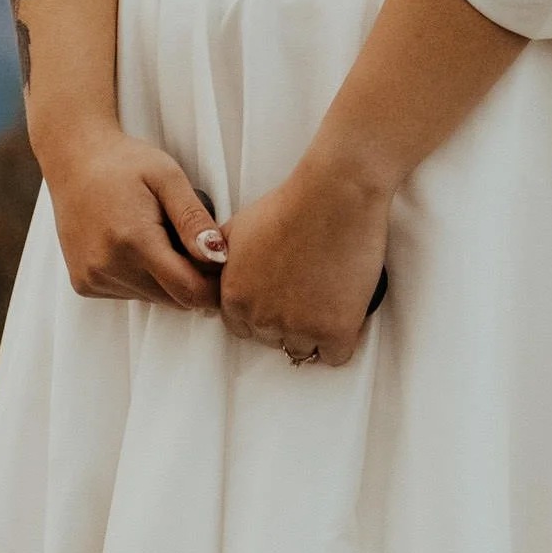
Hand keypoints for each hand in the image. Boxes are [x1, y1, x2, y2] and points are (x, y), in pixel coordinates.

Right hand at [38, 125, 226, 310]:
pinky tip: (134, 245)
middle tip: (189, 241)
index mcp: (134, 240)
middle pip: (173, 300)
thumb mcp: (168, 177)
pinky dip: (141, 278)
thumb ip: (193, 219)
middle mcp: (108, 266)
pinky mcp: (83, 283)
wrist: (74, 159)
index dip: (213, 286)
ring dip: (165, 279)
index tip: (221, 265)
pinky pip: (129, 295)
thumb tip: (218, 257)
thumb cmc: (125, 163)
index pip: (189, 292)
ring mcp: (93, 278)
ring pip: (152, 299)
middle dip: (191, 279)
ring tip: (158, 237)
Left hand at [217, 157, 389, 368]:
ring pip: (301, 349)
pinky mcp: (334, 330)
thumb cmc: (290, 204)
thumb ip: (218, 258)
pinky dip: (339, 340)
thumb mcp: (237, 228)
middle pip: (271, 338)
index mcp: (235, 297)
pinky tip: (342, 316)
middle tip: (303, 293)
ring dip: (311, 332)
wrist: (333, 196)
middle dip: (284, 320)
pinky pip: (334, 356)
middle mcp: (262, 317)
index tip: (278, 297)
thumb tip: (209, 270)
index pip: (241, 327)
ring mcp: (298, 327)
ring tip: (324, 302)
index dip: (261, 310)